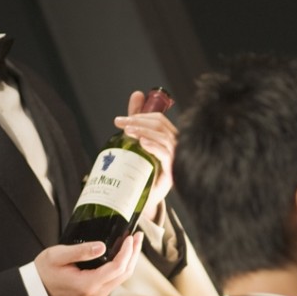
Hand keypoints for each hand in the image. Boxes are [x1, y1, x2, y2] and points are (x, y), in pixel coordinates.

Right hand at [34, 233, 142, 295]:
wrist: (34, 290)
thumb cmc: (43, 272)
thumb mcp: (57, 256)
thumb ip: (80, 251)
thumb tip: (102, 247)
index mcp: (86, 285)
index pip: (117, 268)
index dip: (127, 252)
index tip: (130, 237)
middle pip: (124, 274)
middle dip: (134, 254)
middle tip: (139, 236)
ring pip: (121, 279)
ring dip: (129, 261)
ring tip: (134, 243)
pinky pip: (114, 282)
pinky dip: (121, 268)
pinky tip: (122, 255)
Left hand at [115, 90, 177, 223]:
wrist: (145, 202)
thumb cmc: (144, 171)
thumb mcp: (139, 142)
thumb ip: (138, 120)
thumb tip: (137, 93)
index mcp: (169, 140)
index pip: (160, 120)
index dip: (141, 115)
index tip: (121, 119)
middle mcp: (176, 148)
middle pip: (161, 127)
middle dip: (139, 122)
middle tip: (120, 124)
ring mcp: (176, 161)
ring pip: (164, 138)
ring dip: (144, 132)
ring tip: (128, 132)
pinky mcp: (172, 175)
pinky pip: (167, 156)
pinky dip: (155, 147)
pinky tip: (142, 143)